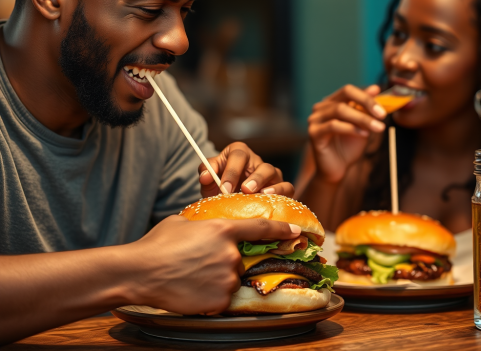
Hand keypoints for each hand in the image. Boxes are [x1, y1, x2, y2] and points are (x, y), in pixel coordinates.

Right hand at [125, 215, 301, 314]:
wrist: (140, 272)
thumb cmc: (158, 243)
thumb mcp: (183, 222)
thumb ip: (204, 224)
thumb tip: (208, 227)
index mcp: (223, 229)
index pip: (261, 227)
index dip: (282, 229)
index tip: (296, 232)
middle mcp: (230, 254)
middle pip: (240, 259)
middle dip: (226, 259)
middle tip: (201, 261)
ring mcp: (226, 279)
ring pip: (230, 279)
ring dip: (217, 278)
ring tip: (191, 275)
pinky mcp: (218, 301)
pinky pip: (221, 297)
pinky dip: (210, 294)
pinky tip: (191, 288)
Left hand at [198, 142, 293, 196]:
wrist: (227, 199)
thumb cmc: (218, 185)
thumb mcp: (209, 179)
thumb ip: (205, 173)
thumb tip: (205, 176)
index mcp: (238, 152)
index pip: (238, 155)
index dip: (232, 171)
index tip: (224, 189)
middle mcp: (256, 161)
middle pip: (260, 164)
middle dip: (254, 178)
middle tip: (244, 191)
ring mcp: (270, 173)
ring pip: (274, 172)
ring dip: (269, 185)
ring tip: (260, 195)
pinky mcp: (280, 186)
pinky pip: (287, 186)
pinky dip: (281, 192)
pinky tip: (269, 200)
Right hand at [308, 84, 386, 182]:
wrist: (337, 169)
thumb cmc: (349, 146)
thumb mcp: (362, 125)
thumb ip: (366, 108)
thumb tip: (375, 88)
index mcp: (332, 102)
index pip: (349, 90)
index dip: (367, 96)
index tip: (384, 108)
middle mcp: (321, 108)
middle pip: (344, 95)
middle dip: (366, 103)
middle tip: (383, 115)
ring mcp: (315, 119)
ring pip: (340, 110)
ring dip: (362, 118)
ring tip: (378, 128)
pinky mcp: (313, 133)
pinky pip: (333, 126)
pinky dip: (351, 129)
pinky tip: (364, 135)